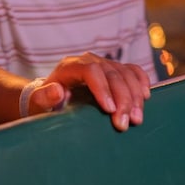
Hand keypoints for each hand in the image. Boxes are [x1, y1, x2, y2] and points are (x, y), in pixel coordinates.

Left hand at [30, 52, 152, 131]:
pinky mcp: (115, 70)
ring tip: (137, 119)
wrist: (52, 97)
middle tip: (126, 123)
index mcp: (70, 66)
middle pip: (112, 74)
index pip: (90, 71)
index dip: (102, 89)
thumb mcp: (38, 102)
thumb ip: (44, 97)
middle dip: (122, 99)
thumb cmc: (44, 103)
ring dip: (135, 96)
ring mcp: (104, 64)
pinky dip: (142, 82)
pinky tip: (146, 97)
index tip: (110, 110)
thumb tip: (57, 91)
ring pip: (126, 74)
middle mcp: (89, 61)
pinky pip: (133, 71)